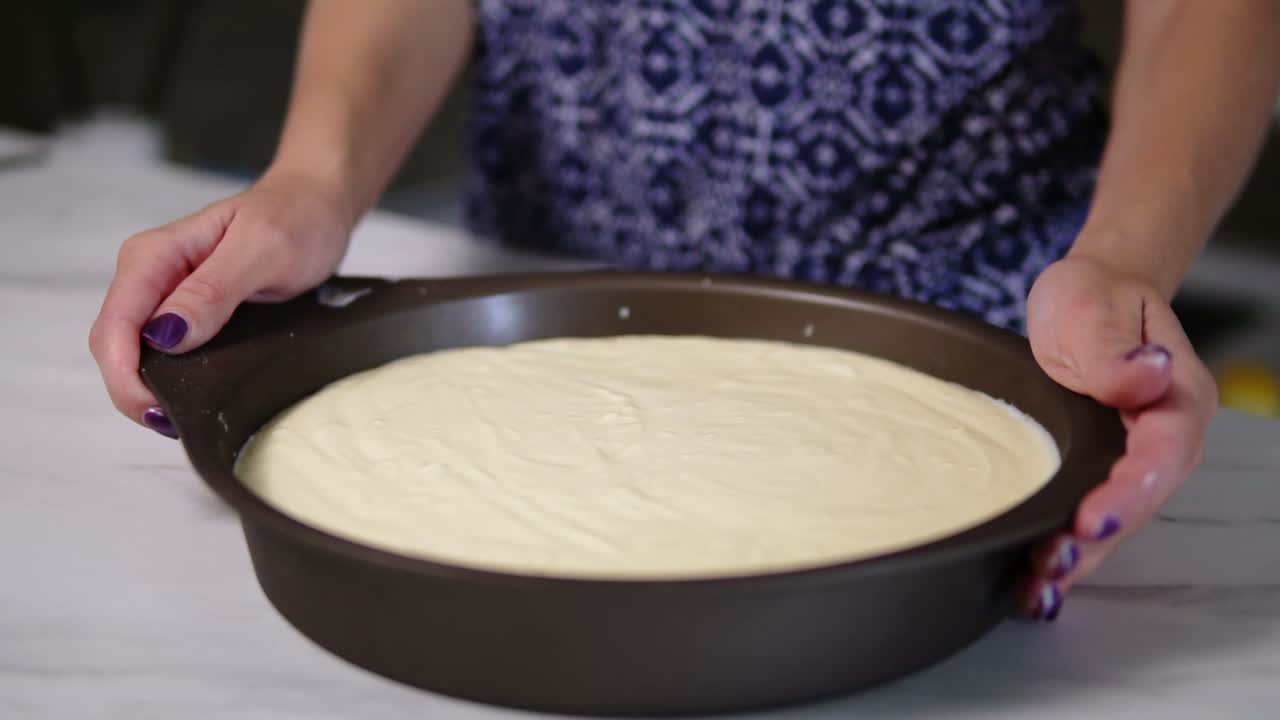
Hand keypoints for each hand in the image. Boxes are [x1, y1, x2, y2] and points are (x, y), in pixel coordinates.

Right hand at [89, 172, 353, 436]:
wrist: (316, 207)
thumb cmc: (295, 220)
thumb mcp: (261, 251)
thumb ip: (212, 290)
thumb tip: (166, 334)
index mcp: (154, 256)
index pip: (115, 327)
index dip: (126, 377)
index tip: (160, 411)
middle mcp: (151, 275)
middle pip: (117, 347)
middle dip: (134, 391)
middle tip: (176, 424)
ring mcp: (166, 294)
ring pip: (136, 354)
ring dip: (150, 389)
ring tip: (185, 417)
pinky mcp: (187, 310)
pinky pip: (163, 351)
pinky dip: (170, 378)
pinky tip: (192, 396)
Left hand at [1022, 254, 1217, 619]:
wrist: (1088, 297)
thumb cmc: (1093, 298)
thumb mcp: (1094, 308)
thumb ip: (1115, 349)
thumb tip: (1146, 375)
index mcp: (1176, 395)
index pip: (1163, 452)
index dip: (1130, 491)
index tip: (1094, 518)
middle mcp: (1164, 436)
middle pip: (1140, 500)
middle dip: (1099, 541)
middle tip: (1052, 568)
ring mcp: (1135, 458)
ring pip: (1116, 517)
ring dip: (1080, 557)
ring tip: (1039, 588)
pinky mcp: (1103, 469)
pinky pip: (1092, 514)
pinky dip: (1068, 547)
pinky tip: (1037, 580)